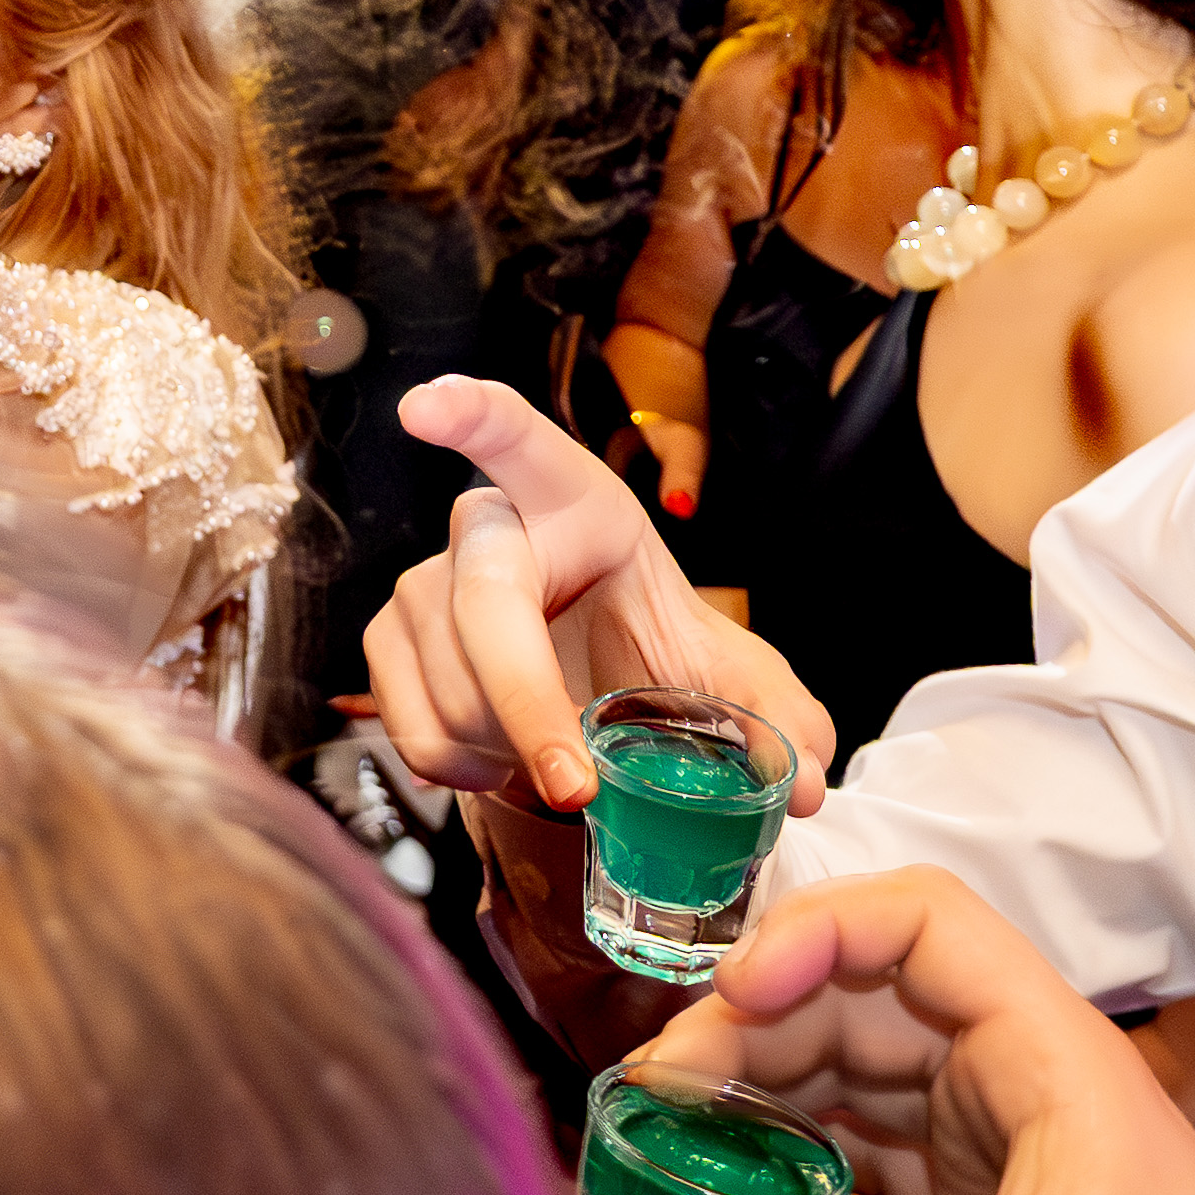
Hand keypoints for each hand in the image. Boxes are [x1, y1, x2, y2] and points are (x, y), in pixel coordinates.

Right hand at [356, 373, 831, 810]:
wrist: (596, 689)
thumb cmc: (651, 650)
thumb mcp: (731, 675)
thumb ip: (779, 719)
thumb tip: (805, 781)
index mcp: (575, 503)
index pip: (518, 439)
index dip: (472, 415)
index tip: (425, 409)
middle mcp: (486, 531)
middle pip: (483, 603)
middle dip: (526, 701)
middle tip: (575, 786)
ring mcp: (425, 584)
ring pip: (453, 687)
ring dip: (511, 751)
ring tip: (558, 759)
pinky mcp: (389, 643)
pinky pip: (412, 725)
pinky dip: (463, 768)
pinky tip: (501, 760)